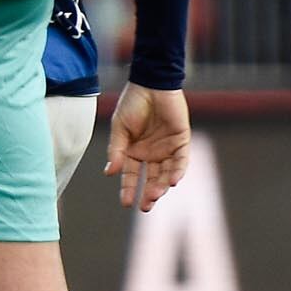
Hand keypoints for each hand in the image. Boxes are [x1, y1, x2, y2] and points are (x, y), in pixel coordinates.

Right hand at [106, 84, 189, 212]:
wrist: (151, 84)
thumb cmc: (132, 104)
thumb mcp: (120, 129)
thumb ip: (116, 151)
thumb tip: (109, 173)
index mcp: (134, 152)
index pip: (131, 176)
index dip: (128, 189)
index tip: (126, 203)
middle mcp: (151, 154)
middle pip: (151, 179)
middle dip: (148, 193)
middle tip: (144, 206)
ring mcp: (167, 149)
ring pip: (166, 173)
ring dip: (161, 185)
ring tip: (154, 195)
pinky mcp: (181, 141)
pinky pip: (181, 160)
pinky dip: (177, 171)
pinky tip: (172, 181)